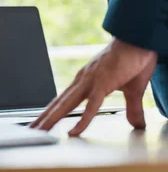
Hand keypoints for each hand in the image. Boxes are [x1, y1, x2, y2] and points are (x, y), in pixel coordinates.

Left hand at [31, 38, 156, 135]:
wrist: (139, 40)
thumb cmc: (133, 60)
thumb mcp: (131, 90)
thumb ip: (131, 108)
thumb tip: (136, 124)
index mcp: (85, 81)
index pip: (63, 101)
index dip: (51, 112)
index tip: (41, 122)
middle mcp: (82, 81)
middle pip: (59, 104)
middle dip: (45, 118)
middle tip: (32, 130)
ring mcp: (90, 82)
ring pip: (67, 105)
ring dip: (53, 119)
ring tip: (41, 131)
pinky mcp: (103, 84)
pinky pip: (90, 106)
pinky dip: (82, 121)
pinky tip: (73, 132)